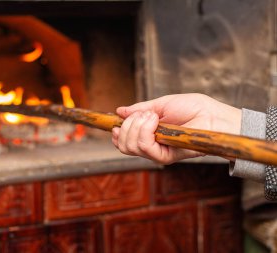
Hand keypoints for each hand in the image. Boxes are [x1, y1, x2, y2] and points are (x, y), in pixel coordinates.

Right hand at [111, 93, 241, 163]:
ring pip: (131, 146)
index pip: (123, 142)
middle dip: (126, 126)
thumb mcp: (161, 104)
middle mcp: (151, 146)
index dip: (117, 133)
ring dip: (136, 126)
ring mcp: (158, 152)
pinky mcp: (166, 157)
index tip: (116, 122)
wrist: (214, 116)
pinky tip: (155, 120)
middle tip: (144, 114)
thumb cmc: (194, 108)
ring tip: (153, 116)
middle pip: (123, 145)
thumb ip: (140, 110)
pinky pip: (144, 147)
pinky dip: (145, 130)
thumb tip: (119, 111)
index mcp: (148, 135)